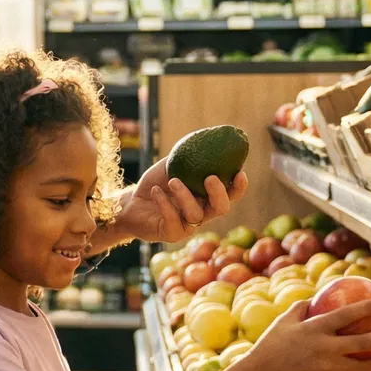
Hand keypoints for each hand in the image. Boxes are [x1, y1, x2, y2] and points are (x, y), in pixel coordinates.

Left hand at [101, 158, 247, 246]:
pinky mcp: (171, 234)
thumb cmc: (155, 184)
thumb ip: (187, 155)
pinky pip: (173, 220)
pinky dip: (164, 204)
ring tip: (172, 181)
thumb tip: (204, 136)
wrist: (131, 204)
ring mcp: (187, 226)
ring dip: (185, 195)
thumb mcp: (171, 166)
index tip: (240, 172)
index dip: (239, 187)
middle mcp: (202, 213)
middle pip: (221, 208)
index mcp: (207, 197)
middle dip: (219, 193)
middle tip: (210, 178)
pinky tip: (155, 192)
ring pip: (196, 214)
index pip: (230, 195)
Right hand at [233, 299, 370, 370]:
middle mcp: (324, 348)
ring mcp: (327, 367)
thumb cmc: (271, 343)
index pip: (345, 315)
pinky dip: (353, 370)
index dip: (364, 308)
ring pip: (362, 366)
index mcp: (314, 329)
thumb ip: (302, 308)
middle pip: (363, 343)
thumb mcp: (284, 321)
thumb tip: (319, 297)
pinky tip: (359, 367)